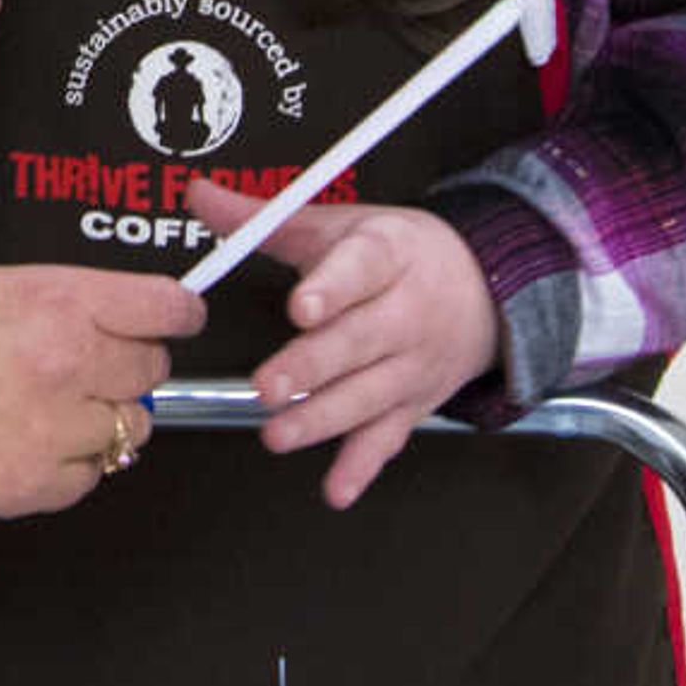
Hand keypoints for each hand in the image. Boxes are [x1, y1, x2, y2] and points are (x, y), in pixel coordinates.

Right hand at [0, 264, 203, 516]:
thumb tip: (127, 325)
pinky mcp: (31, 485)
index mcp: (59, 302)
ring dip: (102, 420)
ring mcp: (53, 431)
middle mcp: (67, 364)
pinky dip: (70, 464)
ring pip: (130, 430)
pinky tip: (27, 441)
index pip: (166, 309)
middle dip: (127, 367)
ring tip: (47, 408)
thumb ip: (69, 302)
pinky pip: (89, 478)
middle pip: (152, 372)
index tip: (173, 321)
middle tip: (83, 366)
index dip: (176, 316)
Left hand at [183, 179, 498, 511]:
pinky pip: (388, 438)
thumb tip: (200, 196)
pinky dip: (362, 467)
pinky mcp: (415, 404)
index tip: (301, 306)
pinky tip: (336, 489)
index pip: (361, 268)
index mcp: (387, 255)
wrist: (485, 288)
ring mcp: (412, 364)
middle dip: (312, 367)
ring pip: (368, 395)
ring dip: (322, 419)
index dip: (332, 288)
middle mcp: (405, 313)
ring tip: (276, 435)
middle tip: (267, 386)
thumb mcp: (339, 224)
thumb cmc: (396, 253)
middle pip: (359, 341)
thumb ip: (265, 219)